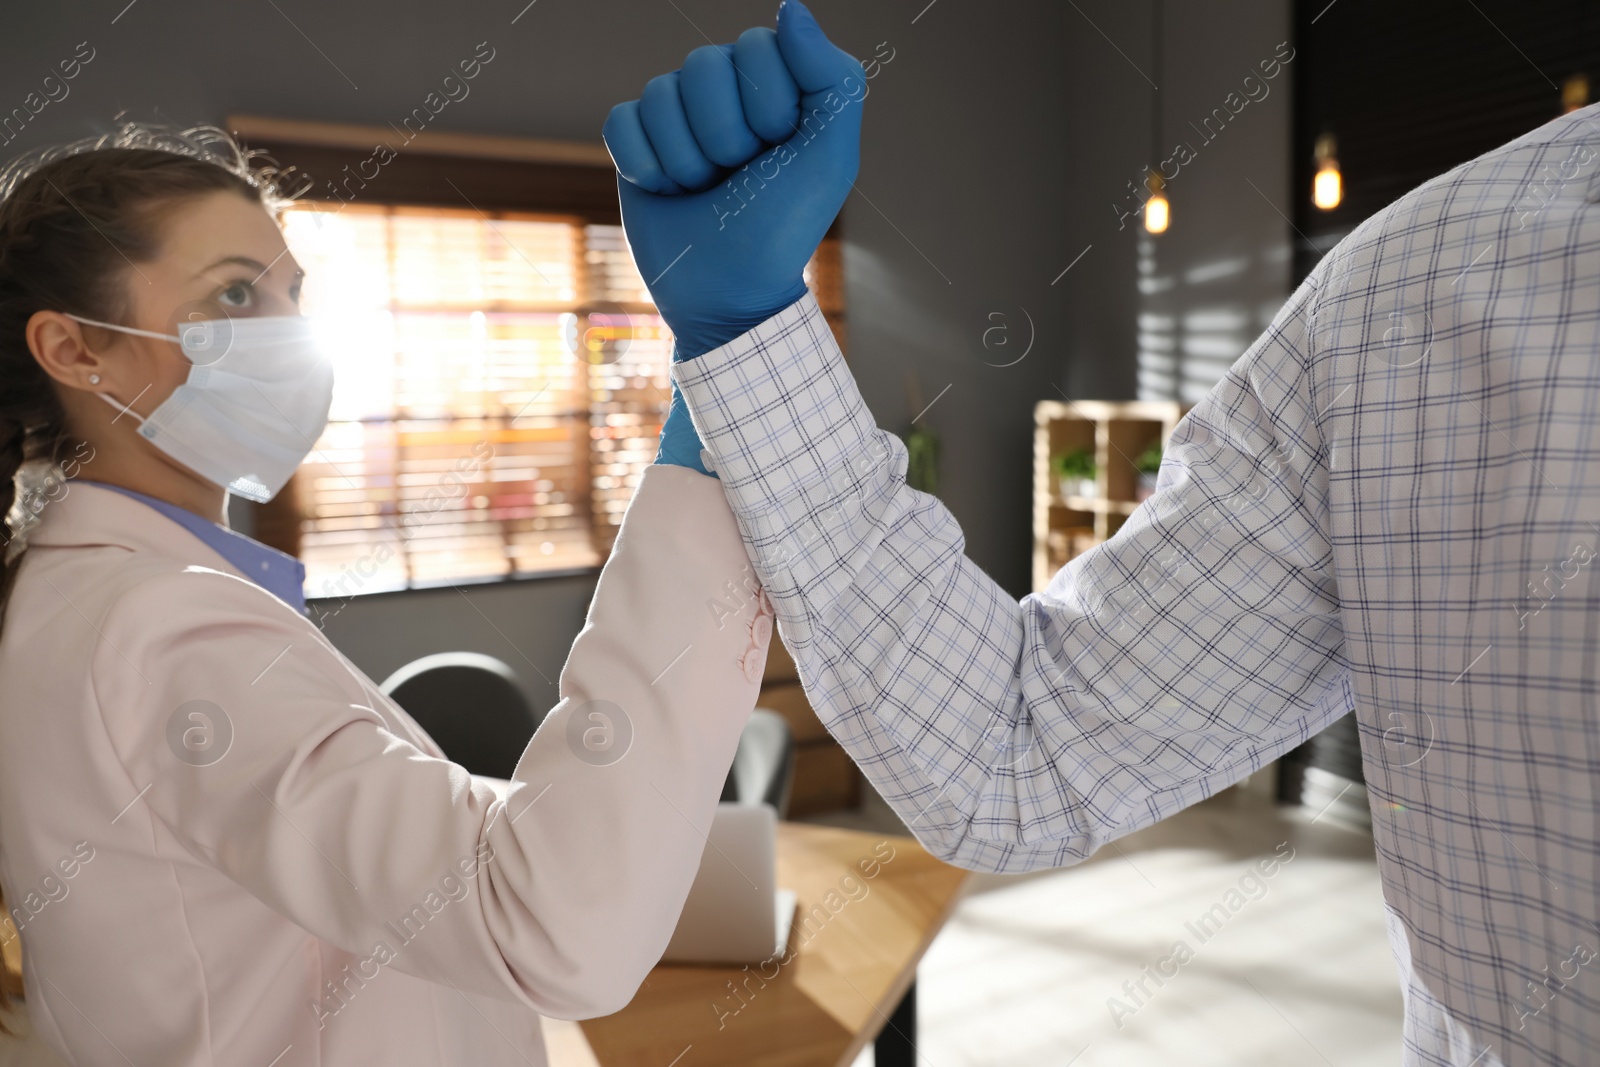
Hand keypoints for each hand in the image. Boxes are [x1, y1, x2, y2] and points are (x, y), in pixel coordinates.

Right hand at [603, 0, 865, 362]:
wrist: (728, 292)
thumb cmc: (783, 226)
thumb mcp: (829, 157)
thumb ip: (832, 79)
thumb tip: (789, 8)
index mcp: (775, 83)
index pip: (756, 46)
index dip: (767, 105)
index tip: (779, 149)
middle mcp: (724, 90)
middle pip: (703, 66)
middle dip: (725, 136)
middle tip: (739, 177)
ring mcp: (676, 114)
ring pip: (660, 94)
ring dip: (687, 159)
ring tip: (706, 190)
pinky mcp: (635, 142)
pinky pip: (623, 122)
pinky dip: (647, 166)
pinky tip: (668, 192)